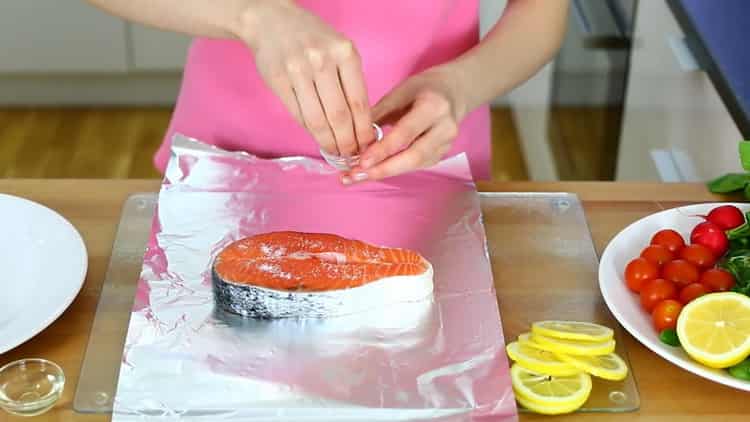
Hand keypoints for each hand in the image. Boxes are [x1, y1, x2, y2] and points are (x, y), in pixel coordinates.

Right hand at [238, 0, 373, 156]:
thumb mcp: (340, 50)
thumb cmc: (313, 38)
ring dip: (328, 141)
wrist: (272, 20)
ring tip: (336, 152)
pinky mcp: (278, 81)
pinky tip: (318, 137)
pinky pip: (298, 114)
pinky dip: (310, 131)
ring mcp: (298, 71)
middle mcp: (322, 61)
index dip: (363, 130)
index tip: (367, 146)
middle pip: (339, 115)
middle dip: (347, 142)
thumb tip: (360, 124)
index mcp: (345, 53)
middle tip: (351, 155)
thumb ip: (350, 81)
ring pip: (317, 119)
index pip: (358, 102)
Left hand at [341, 67, 465, 183]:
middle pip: (413, 157)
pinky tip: (375, 171)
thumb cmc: (424, 88)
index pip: (405, 133)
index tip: (360, 162)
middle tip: (356, 176)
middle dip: (383, 169)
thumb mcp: (400, 91)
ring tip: (358, 176)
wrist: (455, 92)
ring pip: (414, 165)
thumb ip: (379, 113)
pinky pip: (416, 166)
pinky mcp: (442, 154)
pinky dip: (394, 169)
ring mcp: (447, 144)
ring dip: (385, 172)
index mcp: (434, 107)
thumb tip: (354, 137)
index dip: (383, 150)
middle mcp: (445, 128)